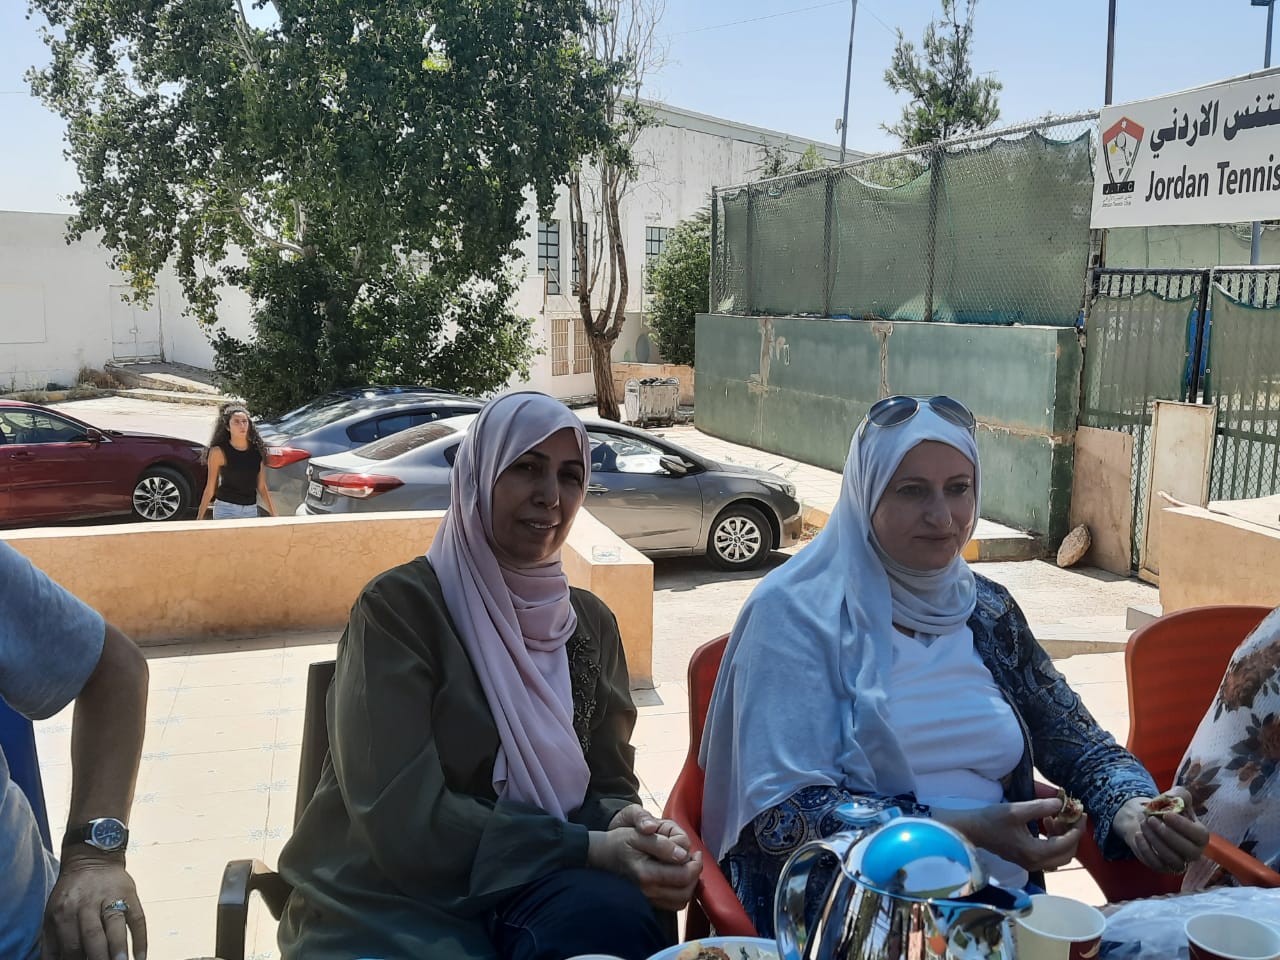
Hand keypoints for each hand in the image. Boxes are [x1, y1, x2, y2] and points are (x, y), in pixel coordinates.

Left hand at [42, 855, 146, 959]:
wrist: (93, 857)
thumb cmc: (71, 892)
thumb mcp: (53, 913)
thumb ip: (52, 941)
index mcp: (64, 912)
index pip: (69, 946)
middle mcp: (87, 905)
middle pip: (92, 937)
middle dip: (97, 958)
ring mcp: (112, 898)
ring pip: (116, 926)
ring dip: (118, 948)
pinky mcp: (131, 895)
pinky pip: (138, 918)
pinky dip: (141, 939)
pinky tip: (140, 957)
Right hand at [590, 807, 701, 910]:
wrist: (600, 856)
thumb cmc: (619, 842)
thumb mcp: (638, 834)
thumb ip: (661, 844)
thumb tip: (683, 855)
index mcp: (645, 874)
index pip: (682, 876)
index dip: (695, 864)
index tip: (695, 852)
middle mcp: (647, 891)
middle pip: (684, 892)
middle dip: (694, 875)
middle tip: (693, 859)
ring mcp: (646, 898)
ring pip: (680, 901)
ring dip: (689, 885)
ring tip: (686, 868)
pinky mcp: (647, 901)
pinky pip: (671, 904)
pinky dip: (679, 892)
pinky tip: (677, 877)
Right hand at [937, 798, 1083, 872]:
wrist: (972, 831)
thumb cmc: (991, 820)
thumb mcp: (1016, 810)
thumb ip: (1040, 807)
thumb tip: (1061, 803)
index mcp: (1034, 852)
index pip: (1066, 844)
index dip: (1076, 828)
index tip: (1080, 813)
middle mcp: (1035, 863)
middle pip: (1067, 854)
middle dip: (1072, 834)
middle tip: (1070, 815)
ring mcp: (1031, 864)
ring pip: (1060, 855)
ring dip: (1063, 837)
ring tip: (1055, 817)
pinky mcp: (1027, 860)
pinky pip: (1050, 854)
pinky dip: (1054, 840)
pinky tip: (1046, 824)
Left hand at [1112, 788, 1209, 873]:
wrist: (1147, 819)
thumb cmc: (1165, 809)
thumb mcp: (1174, 796)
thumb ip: (1180, 795)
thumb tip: (1180, 799)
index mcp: (1200, 835)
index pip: (1200, 836)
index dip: (1184, 826)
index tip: (1167, 815)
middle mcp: (1193, 852)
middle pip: (1188, 851)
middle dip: (1168, 834)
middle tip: (1151, 820)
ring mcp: (1178, 862)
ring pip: (1173, 859)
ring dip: (1156, 841)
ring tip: (1144, 824)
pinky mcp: (1162, 867)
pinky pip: (1156, 864)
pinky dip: (1146, 849)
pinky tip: (1138, 834)